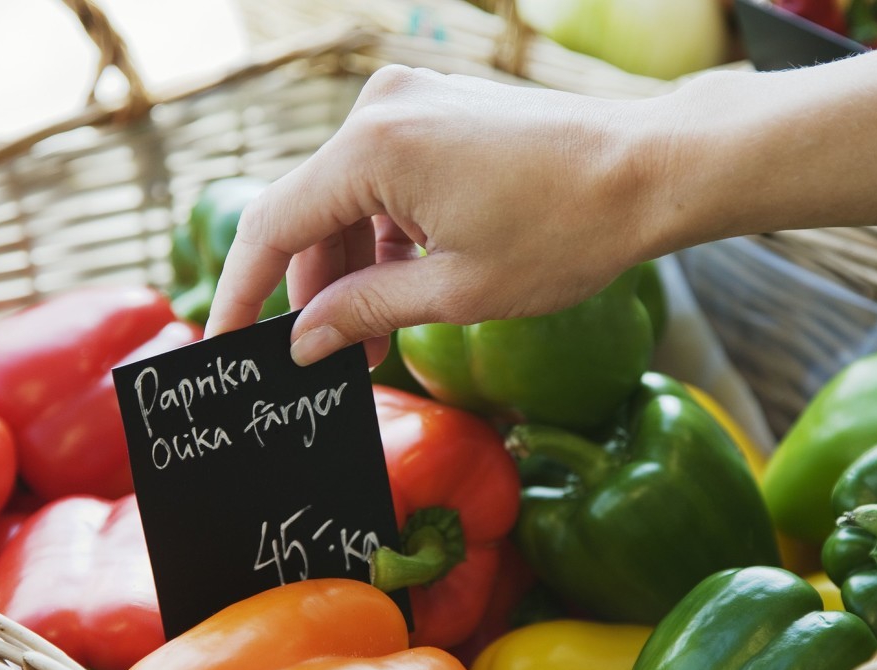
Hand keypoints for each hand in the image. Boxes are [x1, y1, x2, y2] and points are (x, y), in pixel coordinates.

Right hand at [205, 66, 677, 365]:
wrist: (650, 170)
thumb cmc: (567, 231)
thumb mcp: (456, 292)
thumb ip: (364, 313)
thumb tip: (302, 342)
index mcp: (374, 148)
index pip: (273, 225)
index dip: (242, 291)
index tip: (226, 342)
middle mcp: (380, 109)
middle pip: (310, 213)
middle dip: (314, 290)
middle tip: (335, 359)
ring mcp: (410, 103)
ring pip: (347, 198)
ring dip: (353, 267)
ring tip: (379, 336)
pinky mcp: (438, 110)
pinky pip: (384, 178)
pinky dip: (385, 233)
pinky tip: (409, 282)